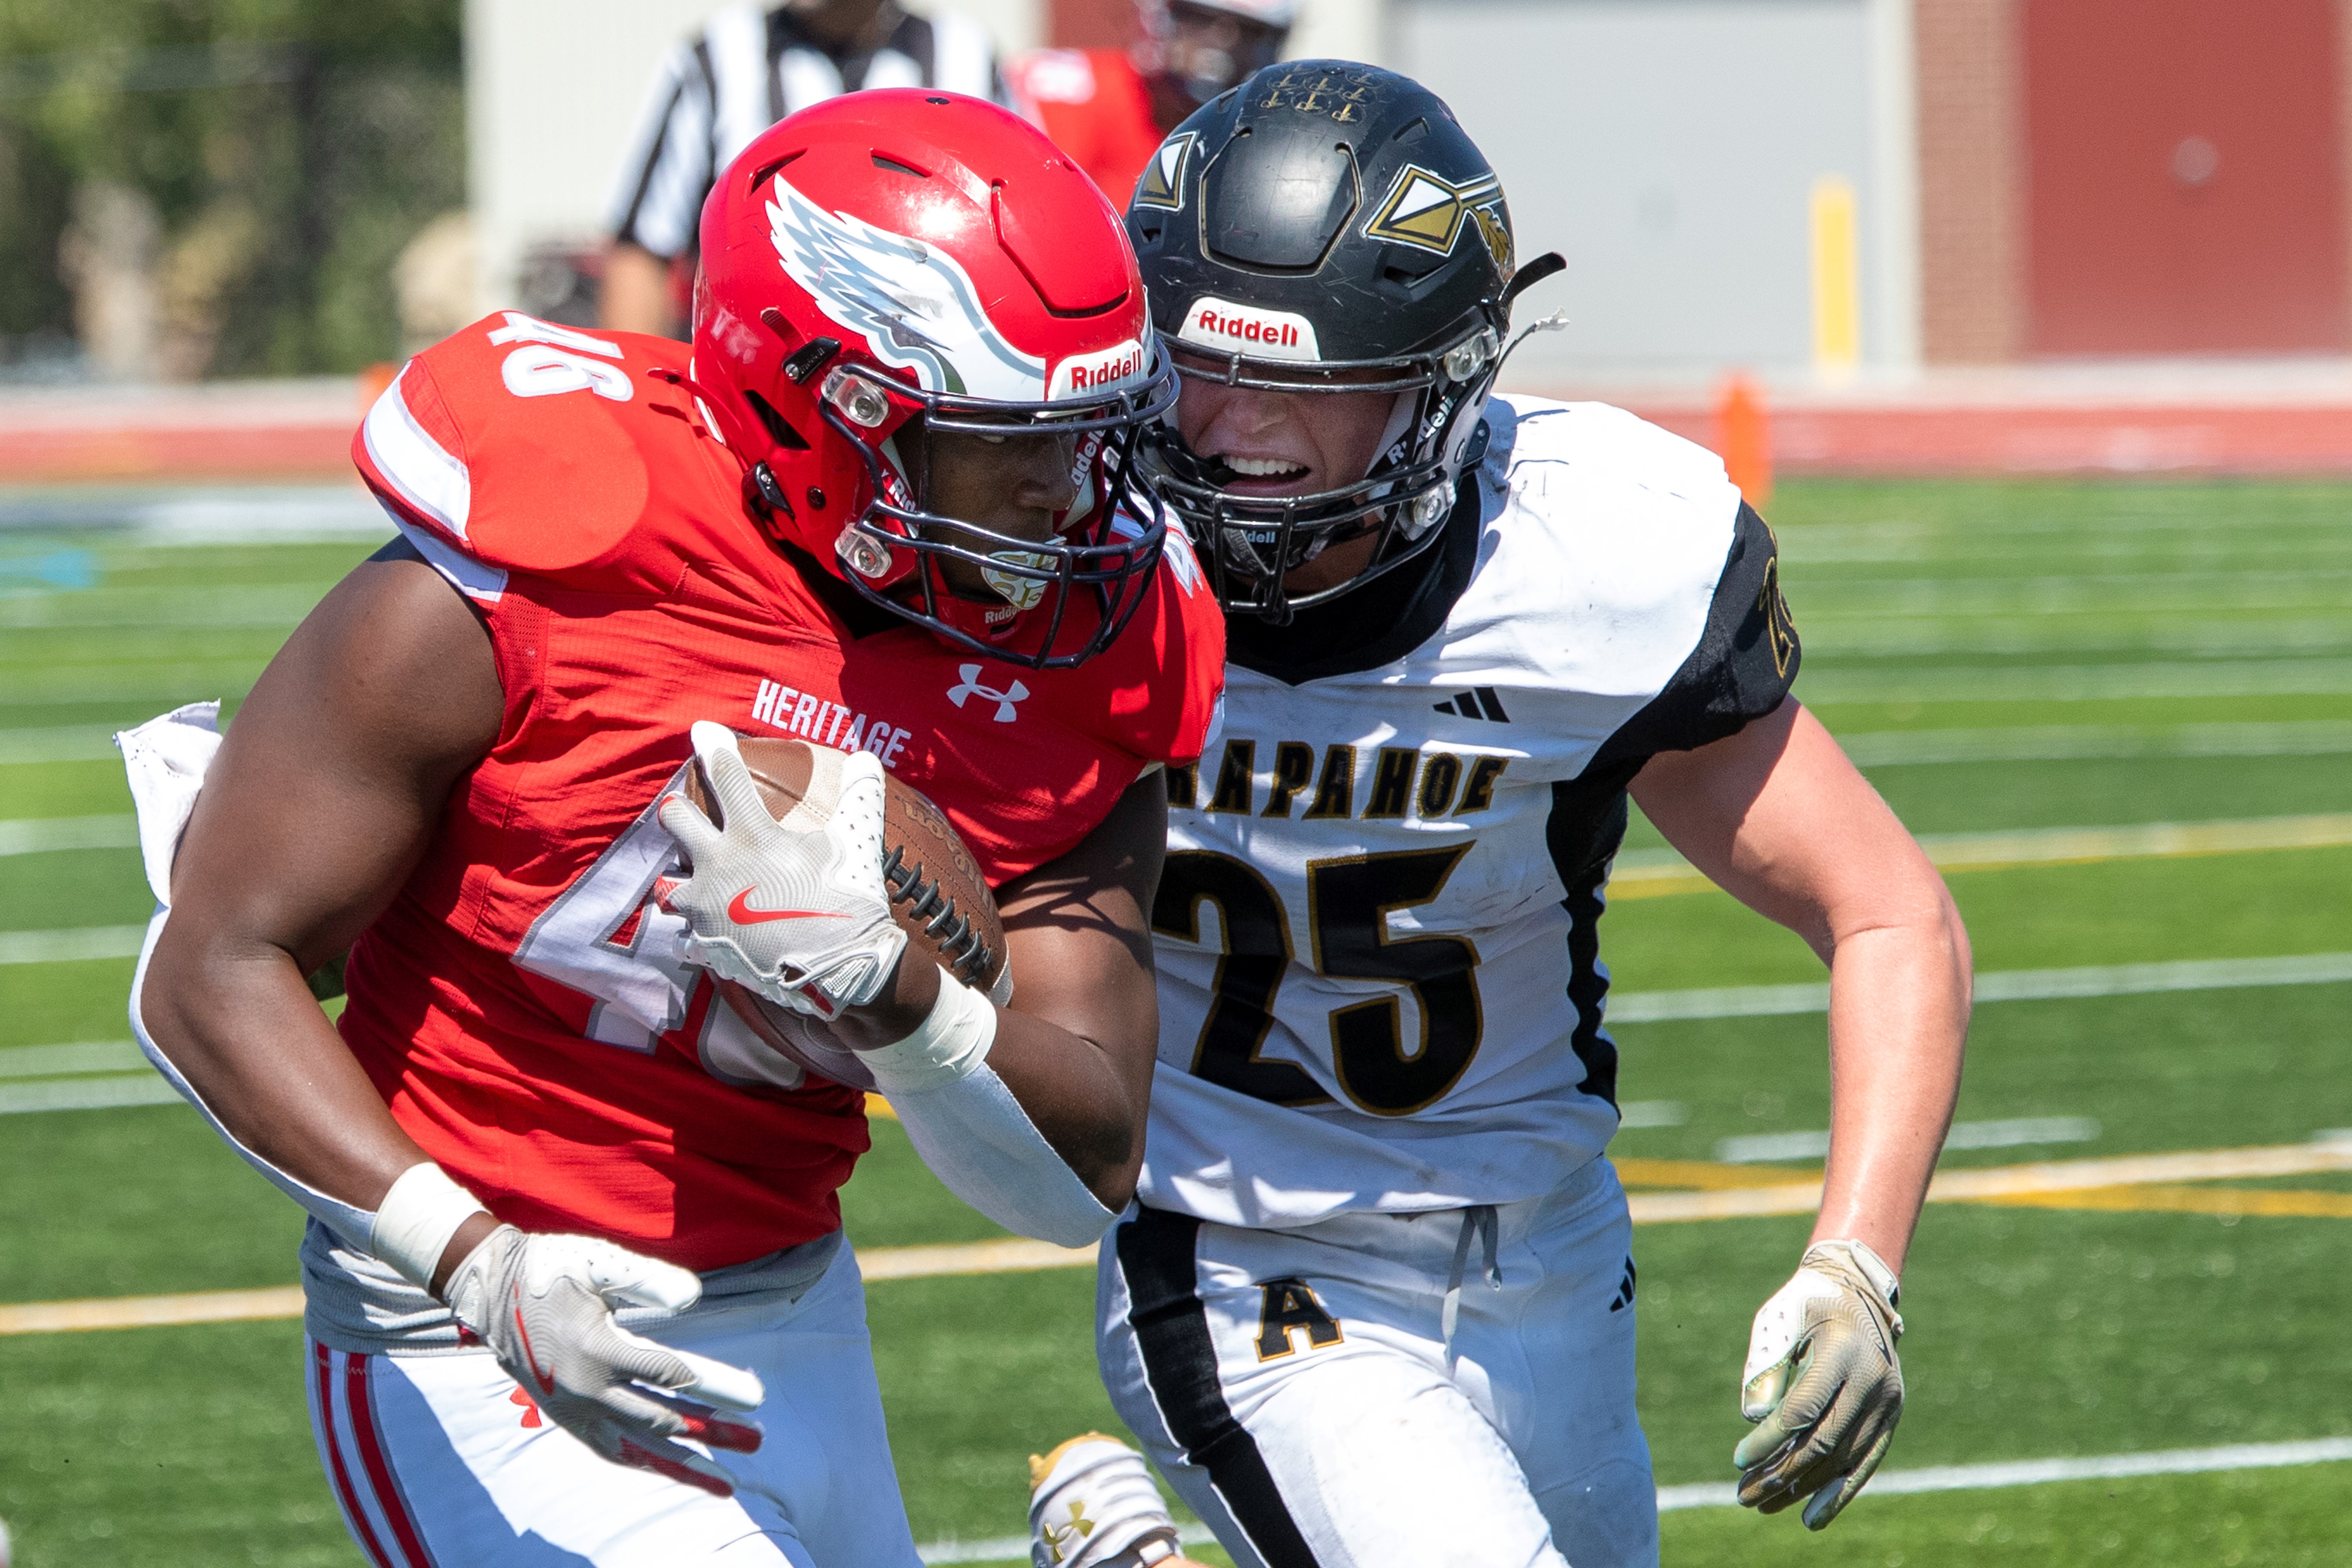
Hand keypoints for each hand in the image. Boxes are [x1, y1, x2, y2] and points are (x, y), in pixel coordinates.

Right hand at [443, 1225, 763, 1495]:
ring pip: (639, 1447)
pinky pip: (611, 1451)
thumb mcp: (600, 1263)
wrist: (492, 1292)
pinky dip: (646, 1463)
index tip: (752, 1397)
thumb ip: (648, 1280)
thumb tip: (694, 1299)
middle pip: (661, 1418)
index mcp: (596, 1347)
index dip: (712, 1385)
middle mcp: (586, 1388)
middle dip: (713, 1431)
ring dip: (686, 1464)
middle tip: (757, 1440)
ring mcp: (575, 1409)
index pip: (666, 1374)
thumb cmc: (553, 1269)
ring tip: (728, 1484)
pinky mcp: (566, 1419)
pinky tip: (675, 1470)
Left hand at [658, 720, 906, 1019]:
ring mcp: (706, 909)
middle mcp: (718, 867)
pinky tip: (713, 931)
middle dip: (678, 811)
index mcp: (752, 836)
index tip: (702, 729)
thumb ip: (860, 797)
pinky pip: (686, 935)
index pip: (727, 777)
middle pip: (676, 821)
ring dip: (681, 880)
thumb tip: (867, 758)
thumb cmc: (848, 902)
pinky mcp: (704, 947)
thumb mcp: (858, 844)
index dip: (714, 748)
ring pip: (669, 884)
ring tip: (695, 884)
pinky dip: (698, 932)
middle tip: (683, 810)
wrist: (839, 972)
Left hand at [1733, 1238, 1904, 1527]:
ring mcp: (1887, 1403)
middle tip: (1743, 1495)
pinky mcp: (1891, 1418)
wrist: (1856, 1291)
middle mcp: (1873, 1381)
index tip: (1739, 1459)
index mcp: (1844, 1351)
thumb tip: (1752, 1419)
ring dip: (1802, 1488)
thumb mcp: (1778, 1319)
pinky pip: (1864, 1463)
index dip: (1770, 1439)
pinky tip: (1811, 1518)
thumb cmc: (1806, 1304)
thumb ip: (1764, 1363)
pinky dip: (1838, 1493)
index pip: (1804, 1408)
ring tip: (1762, 1505)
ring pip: (1842, 1458)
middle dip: (1782, 1473)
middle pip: (1824, 1440)